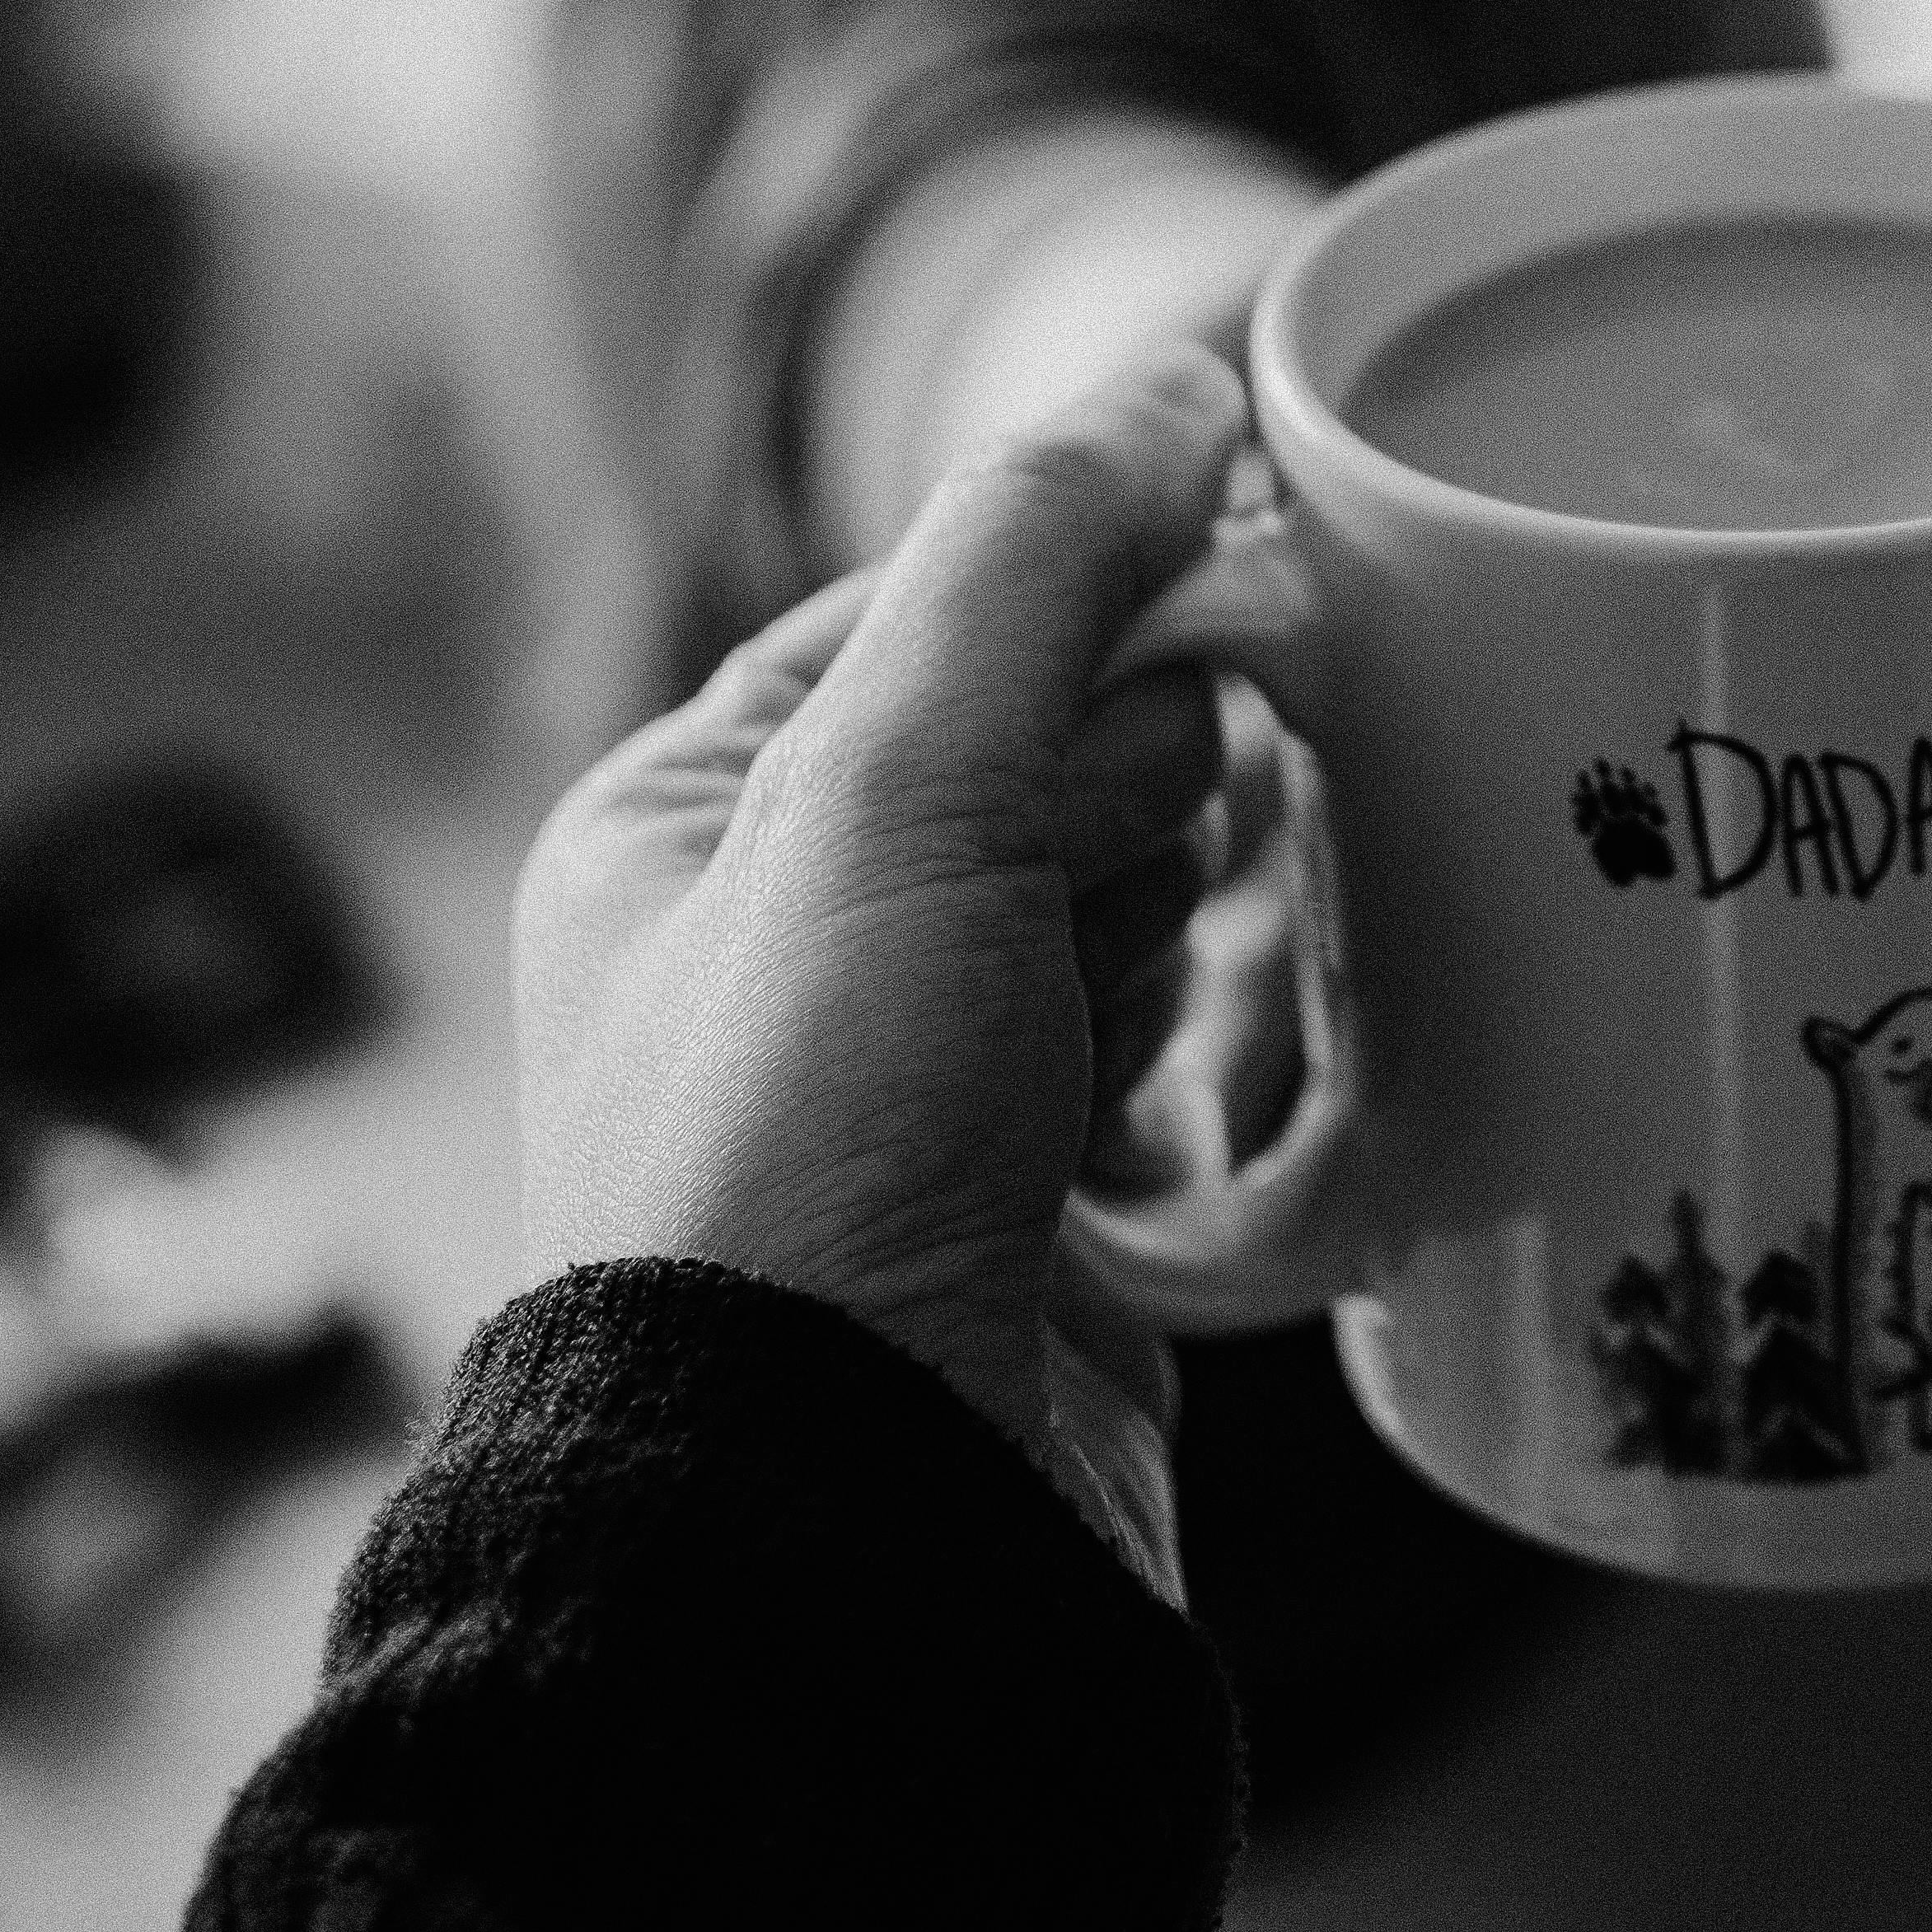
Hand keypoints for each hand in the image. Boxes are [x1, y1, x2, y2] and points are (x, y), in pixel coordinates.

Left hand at [514, 347, 1246, 1471]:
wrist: (843, 1548)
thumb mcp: (893, 793)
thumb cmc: (808, 1161)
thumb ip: (1034, 561)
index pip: (936, 610)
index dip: (1094, 583)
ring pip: (1129, 895)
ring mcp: (924, 1094)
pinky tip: (1200, 1086)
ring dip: (1174, 912)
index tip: (1244, 576)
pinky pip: (1174, 1054)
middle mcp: (792, 951)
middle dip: (1138, 772)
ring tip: (1148, 991)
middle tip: (1153, 844)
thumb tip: (1174, 383)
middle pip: (1051, 744)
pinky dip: (1206, 1048)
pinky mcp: (1049, 1219)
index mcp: (687, 828)